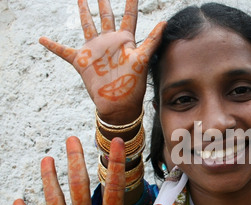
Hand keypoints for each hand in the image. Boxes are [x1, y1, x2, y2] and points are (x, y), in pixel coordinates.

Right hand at [39, 0, 165, 123]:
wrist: (118, 104)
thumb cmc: (133, 85)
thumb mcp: (143, 60)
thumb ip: (152, 40)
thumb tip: (165, 22)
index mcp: (125, 40)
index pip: (129, 16)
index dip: (131, 2)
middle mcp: (109, 42)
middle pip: (106, 16)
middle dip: (103, 3)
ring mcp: (95, 50)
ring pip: (87, 25)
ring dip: (83, 12)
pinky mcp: (81, 61)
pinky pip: (63, 51)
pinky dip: (52, 45)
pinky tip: (42, 39)